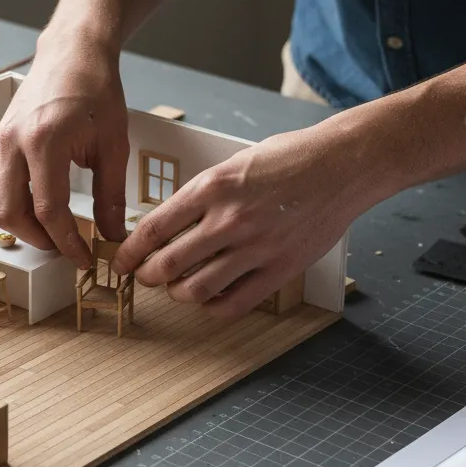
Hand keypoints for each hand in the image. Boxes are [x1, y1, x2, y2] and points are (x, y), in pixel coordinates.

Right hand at [0, 31, 129, 267]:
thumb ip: (111, 195)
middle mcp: (12, 144)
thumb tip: (112, 235)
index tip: (83, 258)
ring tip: (51, 231)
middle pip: (11, 215)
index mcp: (44, 141)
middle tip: (67, 246)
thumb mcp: (113, 144)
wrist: (72, 52)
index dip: (67, 242)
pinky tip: (37, 209)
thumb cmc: (96, 91)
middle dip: (40, 240)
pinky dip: (9, 207)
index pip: (48, 209)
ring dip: (19, 227)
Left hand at [112, 124, 368, 317]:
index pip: (155, 228)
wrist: (343, 165)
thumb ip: (201, 195)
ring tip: (178, 287)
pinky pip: (235, 304)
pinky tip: (210, 299)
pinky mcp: (281, 268)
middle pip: (168, 265)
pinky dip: (214, 308)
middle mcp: (230, 219)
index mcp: (212, 187)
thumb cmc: (288, 158)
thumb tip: (168, 225)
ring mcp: (256, 247)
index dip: (131, 251)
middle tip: (146, 276)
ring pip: (196, 290)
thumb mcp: (233, 163)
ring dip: (178, 294)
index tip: (122, 261)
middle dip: (148, 276)